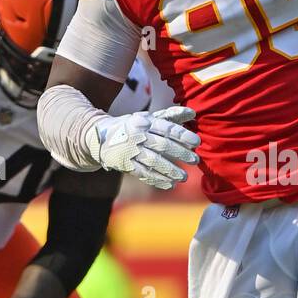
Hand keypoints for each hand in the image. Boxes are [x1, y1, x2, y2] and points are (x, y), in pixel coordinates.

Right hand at [85, 106, 199, 189]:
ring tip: (184, 177)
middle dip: (180, 153)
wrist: (100, 137)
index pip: (166, 128)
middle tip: (195, 160)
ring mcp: (131, 151)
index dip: (182, 135)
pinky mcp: (125, 164)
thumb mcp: (148, 118)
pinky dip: (157, 180)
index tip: (196, 142)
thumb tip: (192, 113)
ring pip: (153, 161)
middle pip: (162, 145)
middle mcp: (138, 135)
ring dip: (170, 170)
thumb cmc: (132, 126)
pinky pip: (143, 173)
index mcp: (146, 122)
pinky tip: (169, 185)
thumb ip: (170, 116)